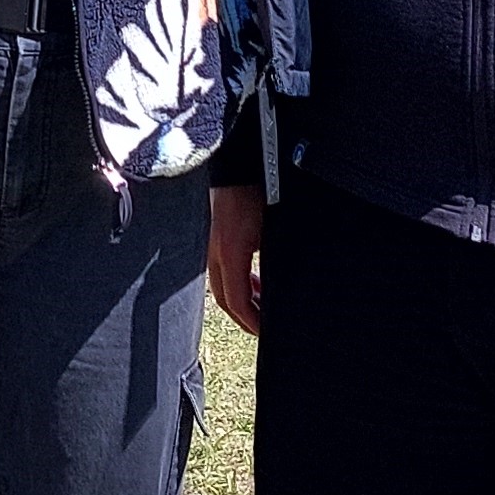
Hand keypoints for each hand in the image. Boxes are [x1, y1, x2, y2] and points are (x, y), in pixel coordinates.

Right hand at [208, 184, 265, 336]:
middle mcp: (217, 252)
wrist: (241, 162)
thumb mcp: (271, 232)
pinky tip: (255, 280)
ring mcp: (215, 245)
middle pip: (226, 300)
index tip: (267, 331)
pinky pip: (225, 270)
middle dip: (245, 318)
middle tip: (263, 327)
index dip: (253, 321)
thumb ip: (272, 263)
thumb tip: (280, 288)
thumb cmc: (260, 190)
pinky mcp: (218, 237)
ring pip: (224, 286)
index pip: (237, 302)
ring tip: (263, 305)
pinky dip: (240, 282)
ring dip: (243, 300)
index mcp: (230, 254)